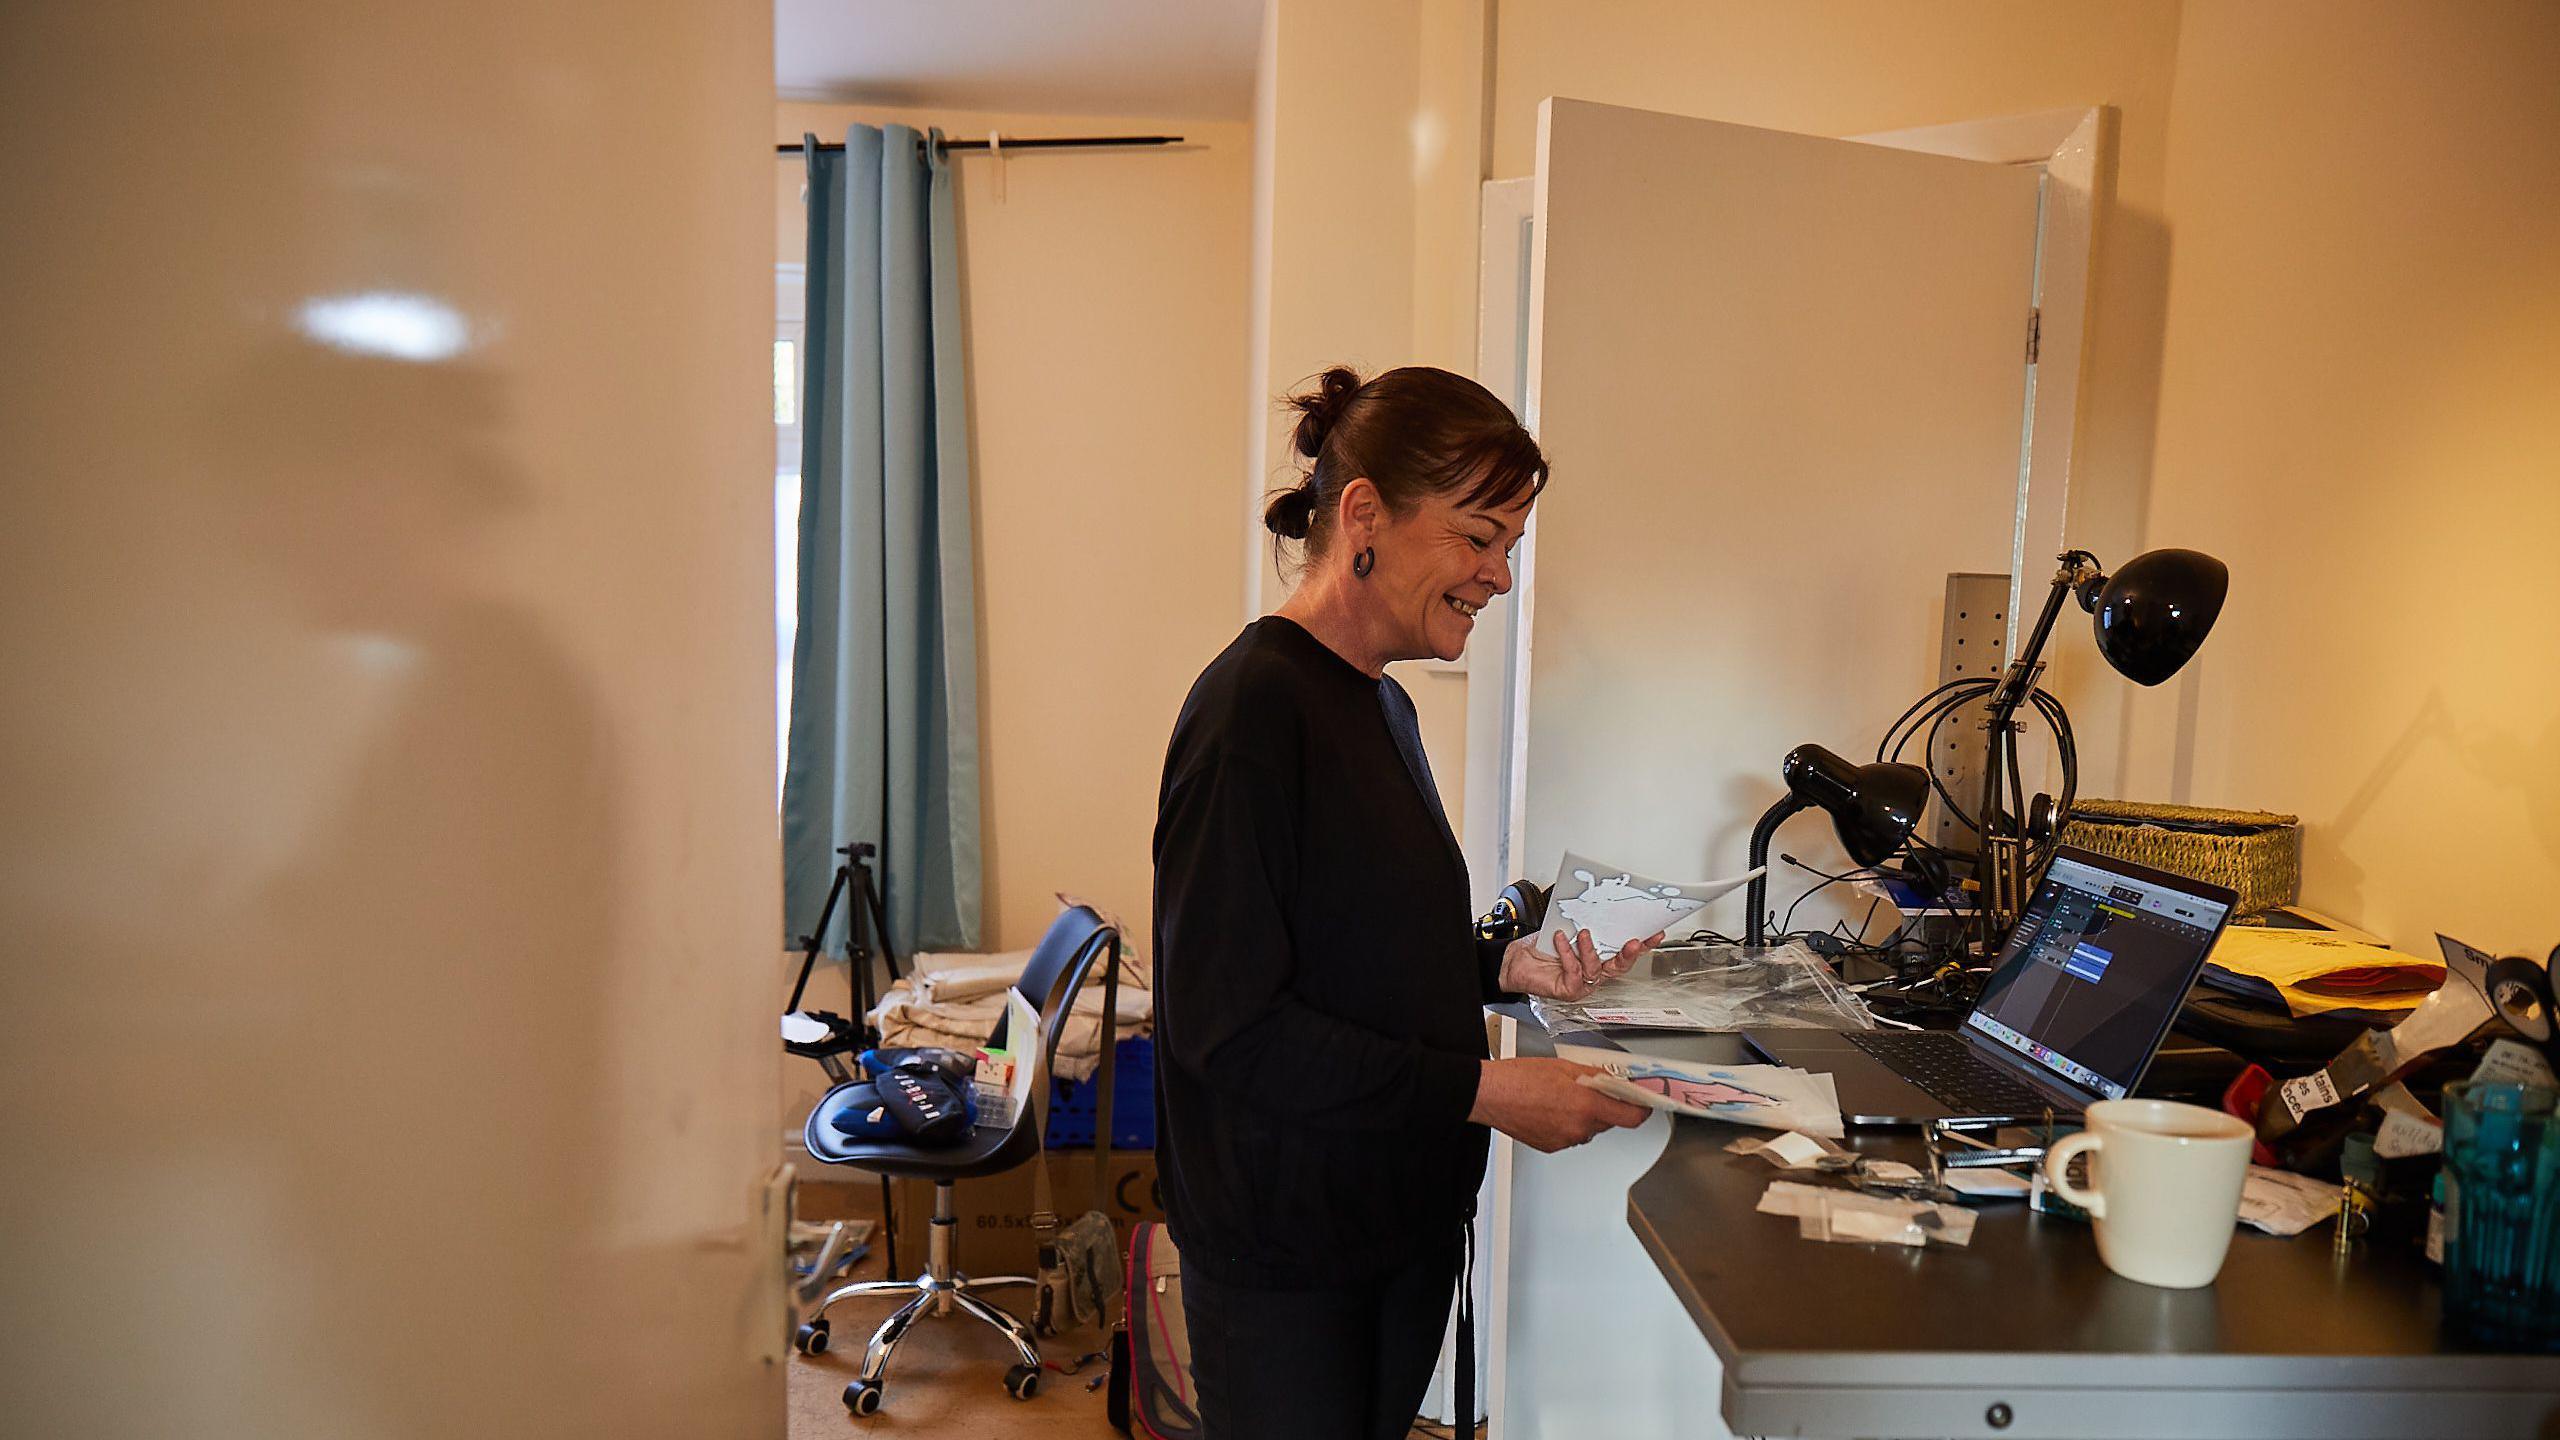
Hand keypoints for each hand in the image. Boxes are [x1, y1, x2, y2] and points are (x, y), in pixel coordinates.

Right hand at [1468, 1057, 1651, 1152]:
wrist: (1490, 1094)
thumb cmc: (1519, 1078)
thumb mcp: (1564, 1067)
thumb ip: (1594, 1075)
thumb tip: (1613, 1080)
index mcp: (1587, 1104)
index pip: (1632, 1117)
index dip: (1641, 1109)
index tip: (1644, 1102)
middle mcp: (1580, 1127)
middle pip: (1609, 1121)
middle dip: (1606, 1106)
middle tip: (1591, 1089)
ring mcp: (1566, 1140)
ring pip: (1589, 1129)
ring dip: (1584, 1115)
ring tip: (1561, 1098)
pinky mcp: (1552, 1147)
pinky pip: (1571, 1136)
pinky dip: (1567, 1124)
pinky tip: (1550, 1109)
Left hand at [1498, 927, 1664, 1000]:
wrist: (1514, 960)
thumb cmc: (1541, 947)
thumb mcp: (1567, 929)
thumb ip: (1585, 923)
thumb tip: (1599, 904)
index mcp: (1598, 960)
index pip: (1624, 953)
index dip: (1642, 945)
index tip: (1655, 933)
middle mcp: (1593, 975)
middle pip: (1619, 967)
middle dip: (1629, 954)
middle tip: (1634, 941)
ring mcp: (1582, 985)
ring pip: (1596, 969)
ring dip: (1590, 949)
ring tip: (1583, 933)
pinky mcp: (1568, 990)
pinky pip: (1574, 971)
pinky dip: (1567, 953)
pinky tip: (1561, 940)